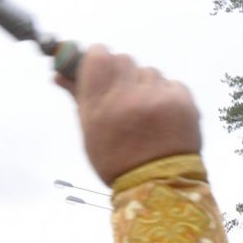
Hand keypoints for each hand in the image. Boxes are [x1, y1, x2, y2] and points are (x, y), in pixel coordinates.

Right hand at [58, 46, 203, 183]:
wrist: (159, 187)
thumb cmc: (118, 160)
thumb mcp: (91, 132)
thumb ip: (78, 96)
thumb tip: (58, 73)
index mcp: (101, 104)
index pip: (98, 55)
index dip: (99, 59)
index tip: (101, 68)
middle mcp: (129, 98)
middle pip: (124, 59)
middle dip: (122, 74)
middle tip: (124, 98)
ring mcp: (159, 99)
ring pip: (149, 72)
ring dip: (146, 86)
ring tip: (146, 115)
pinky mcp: (184, 103)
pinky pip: (172, 84)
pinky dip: (167, 96)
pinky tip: (163, 118)